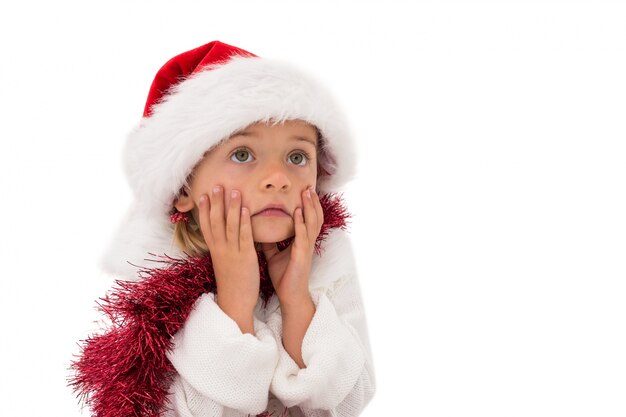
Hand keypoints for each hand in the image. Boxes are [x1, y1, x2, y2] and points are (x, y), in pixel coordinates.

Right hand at [198, 186, 258, 328]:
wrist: (235, 303)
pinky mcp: (245, 257)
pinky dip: (244, 222)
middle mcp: (221, 249)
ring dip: (232, 207)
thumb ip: (224, 248)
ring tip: (234, 190)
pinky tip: (246, 210)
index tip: (203, 194)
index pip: (207, 226)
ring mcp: (232, 252)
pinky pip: (244, 236)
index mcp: (215, 250)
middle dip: (216, 202)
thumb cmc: (232, 283)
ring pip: (230, 225)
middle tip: (216, 185)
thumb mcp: (225, 262)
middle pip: (216, 221)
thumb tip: (225, 236)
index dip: (205, 210)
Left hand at [261, 188, 323, 307]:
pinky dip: (301, 223)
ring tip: (307, 194)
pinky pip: (303, 236)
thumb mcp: (274, 255)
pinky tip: (298, 213)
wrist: (289, 295)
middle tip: (309, 186)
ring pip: (313, 223)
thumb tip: (260, 231)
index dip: (308, 205)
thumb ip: (270, 243)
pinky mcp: (302, 255)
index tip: (304, 190)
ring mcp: (306, 248)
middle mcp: (307, 242)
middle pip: (315, 217)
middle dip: (312, 202)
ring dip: (310, 207)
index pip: (308, 219)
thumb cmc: (284, 276)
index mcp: (301, 241)